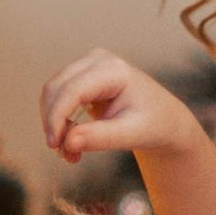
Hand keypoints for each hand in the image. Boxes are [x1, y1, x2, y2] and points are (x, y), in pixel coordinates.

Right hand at [40, 50, 205, 166]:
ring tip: (71, 153)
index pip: (72, 91)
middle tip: (64, 155)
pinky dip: (58, 121)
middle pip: (55, 88)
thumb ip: (101, 138)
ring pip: (52, 92)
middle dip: (53, 123)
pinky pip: (57, 97)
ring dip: (54, 124)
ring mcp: (87, 65)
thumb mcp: (132, 134)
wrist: (163, 119)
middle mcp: (97, 60)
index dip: (57, 118)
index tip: (54, 146)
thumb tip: (67, 143)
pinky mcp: (81, 77)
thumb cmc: (153, 125)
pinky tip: (72, 143)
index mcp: (114, 70)